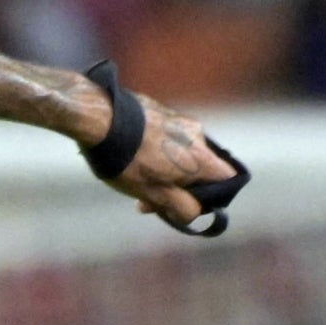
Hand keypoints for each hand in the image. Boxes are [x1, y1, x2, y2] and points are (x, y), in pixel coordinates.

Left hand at [108, 95, 238, 226]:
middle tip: (149, 199)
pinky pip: (168, 136)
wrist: (98, 119)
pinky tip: (130, 157)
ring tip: (134, 178)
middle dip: (178, 186)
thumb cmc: (126, 159)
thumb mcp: (153, 193)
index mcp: (202, 157)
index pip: (227, 179)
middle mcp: (197, 135)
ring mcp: (179, 119)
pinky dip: (156, 151)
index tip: (186, 204)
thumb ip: (180, 206)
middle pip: (201, 167)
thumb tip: (193, 214)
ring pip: (182, 152)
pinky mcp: (161, 111)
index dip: (212, 197)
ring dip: (165, 169)